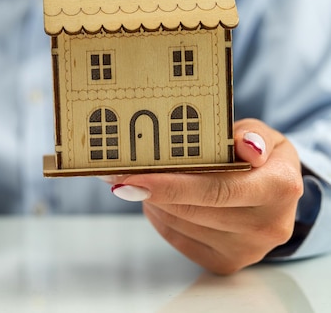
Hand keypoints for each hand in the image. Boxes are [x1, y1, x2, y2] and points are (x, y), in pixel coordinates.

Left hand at [103, 118, 302, 273]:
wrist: (277, 196)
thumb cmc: (262, 159)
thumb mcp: (264, 136)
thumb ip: (251, 134)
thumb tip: (244, 145)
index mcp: (279, 187)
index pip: (218, 189)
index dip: (173, 185)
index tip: (135, 178)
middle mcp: (266, 224)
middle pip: (192, 209)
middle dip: (151, 190)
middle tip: (118, 173)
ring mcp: (246, 249)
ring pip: (180, 223)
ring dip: (153, 201)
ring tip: (139, 179)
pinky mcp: (225, 262)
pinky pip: (178, 238)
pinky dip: (161, 216)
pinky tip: (157, 199)